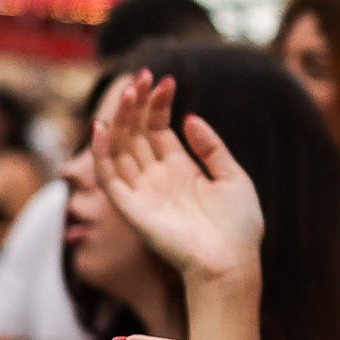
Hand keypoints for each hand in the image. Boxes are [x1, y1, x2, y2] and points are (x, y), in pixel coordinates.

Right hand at [90, 72, 265, 291]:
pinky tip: (101, 129)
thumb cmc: (239, 226)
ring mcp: (143, 191)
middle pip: (137, 133)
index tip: (166, 80)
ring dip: (120, 120)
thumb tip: (189, 117)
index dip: (158, 104)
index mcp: (180, 169)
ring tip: (128, 92)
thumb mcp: (233, 178)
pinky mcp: (132, 208)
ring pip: (121, 148)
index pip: (158, 128)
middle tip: (142, 76)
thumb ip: (212, 148)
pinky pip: (109, 178)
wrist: (232, 263)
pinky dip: (101, 154)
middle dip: (137, 104)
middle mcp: (157, 177)